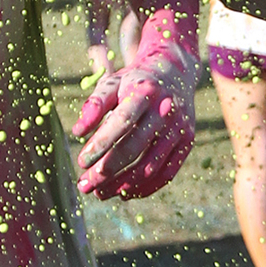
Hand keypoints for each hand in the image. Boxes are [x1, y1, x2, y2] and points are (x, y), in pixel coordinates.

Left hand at [71, 29, 196, 199]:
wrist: (174, 73)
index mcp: (145, 91)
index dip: (101, 144)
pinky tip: (123, 193)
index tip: (81, 162)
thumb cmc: (135, 81)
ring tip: (99, 192)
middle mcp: (166, 110)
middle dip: (107, 170)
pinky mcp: (187, 142)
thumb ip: (95, 105)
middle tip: (85, 185)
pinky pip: (167, 173)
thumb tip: (77, 132)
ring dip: (123, 184)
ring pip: (151, 165)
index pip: (122, 122)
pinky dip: (145, 187)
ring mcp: (179, 128)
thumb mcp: (113, 84)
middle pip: (135, 147)